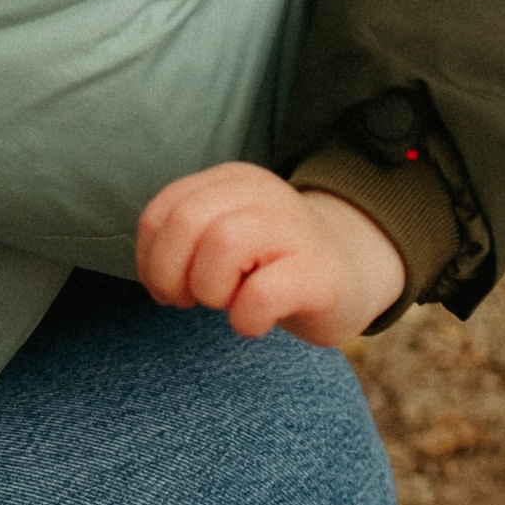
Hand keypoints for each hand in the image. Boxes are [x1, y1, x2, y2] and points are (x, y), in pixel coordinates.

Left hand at [135, 163, 404, 347]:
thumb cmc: (272, 264)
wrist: (353, 274)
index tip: (166, 289)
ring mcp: (296, 230)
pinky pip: (262, 294)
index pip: (163, 211)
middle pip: (187, 221)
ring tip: (228, 303)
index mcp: (233, 181)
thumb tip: (155, 278)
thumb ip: (186, 238)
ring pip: (222, 244)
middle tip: (189, 301)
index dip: (151, 259)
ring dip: (210, 289)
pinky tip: (254, 322)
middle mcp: (264, 194)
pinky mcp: (320, 274)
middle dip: (172, 274)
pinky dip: (245, 318)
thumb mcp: (225, 234)